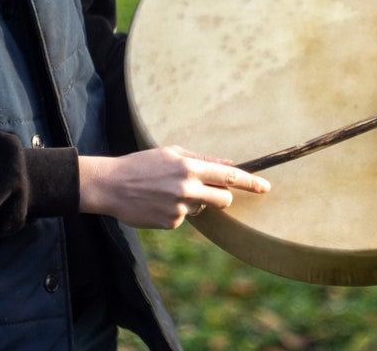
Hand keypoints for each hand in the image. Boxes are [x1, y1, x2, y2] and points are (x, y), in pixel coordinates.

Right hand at [78, 145, 269, 228]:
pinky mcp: (171, 223)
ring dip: (193, 201)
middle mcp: (187, 189)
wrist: (110, 185)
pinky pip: (185, 218)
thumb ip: (201, 159)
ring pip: (202, 208)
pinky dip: (177, 211)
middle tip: (212, 192)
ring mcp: (179, 208)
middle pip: (224, 199)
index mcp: (189, 167)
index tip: (266, 187)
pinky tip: (158, 203)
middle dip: (223, 197)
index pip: (229, 176)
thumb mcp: (172, 153)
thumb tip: (228, 164)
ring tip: (168, 192)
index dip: (251, 182)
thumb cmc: (142, 164)